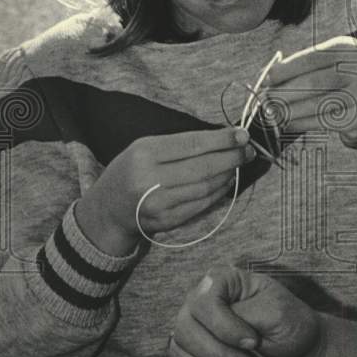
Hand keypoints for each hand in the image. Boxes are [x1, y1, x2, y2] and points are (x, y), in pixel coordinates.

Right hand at [75, 127, 255, 254]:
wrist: (108, 208)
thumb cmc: (131, 170)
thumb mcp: (145, 147)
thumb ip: (180, 143)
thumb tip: (223, 138)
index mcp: (144, 153)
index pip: (192, 144)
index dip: (222, 140)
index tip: (242, 135)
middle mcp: (150, 179)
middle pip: (203, 168)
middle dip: (231, 158)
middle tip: (248, 151)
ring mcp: (158, 204)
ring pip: (206, 188)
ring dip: (228, 175)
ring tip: (238, 165)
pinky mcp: (167, 221)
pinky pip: (201, 205)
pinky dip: (218, 193)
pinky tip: (226, 183)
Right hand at [169, 266, 323, 356]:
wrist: (297, 355)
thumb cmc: (290, 325)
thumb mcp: (277, 312)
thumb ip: (245, 313)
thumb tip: (215, 319)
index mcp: (222, 281)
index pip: (204, 302)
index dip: (225, 328)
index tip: (253, 342)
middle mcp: (202, 301)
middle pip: (185, 328)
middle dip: (219, 354)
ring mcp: (195, 326)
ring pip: (180, 349)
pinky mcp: (193, 353)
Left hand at [264, 36, 356, 150]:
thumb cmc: (345, 91)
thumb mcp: (331, 70)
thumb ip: (304, 69)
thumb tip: (267, 77)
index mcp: (349, 48)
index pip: (311, 57)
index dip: (286, 69)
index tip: (266, 79)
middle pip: (311, 80)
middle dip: (283, 92)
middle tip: (264, 100)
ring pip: (314, 102)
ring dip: (288, 110)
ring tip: (271, 113)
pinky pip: (321, 120)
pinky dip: (300, 122)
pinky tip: (287, 124)